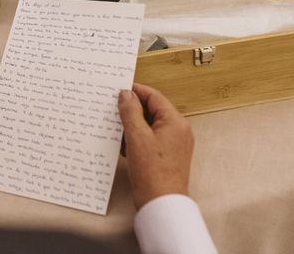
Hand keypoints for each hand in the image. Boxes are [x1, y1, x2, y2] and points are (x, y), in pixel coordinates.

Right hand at [118, 83, 193, 210]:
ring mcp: (175, 144)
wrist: (161, 204)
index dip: (136, 91)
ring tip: (117, 131)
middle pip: (153, 110)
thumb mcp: (136, 137)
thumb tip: (126, 94)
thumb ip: (130, 112)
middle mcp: (179, 130)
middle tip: (114, 110)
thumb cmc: (153, 173)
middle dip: (132, 110)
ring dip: (133, 126)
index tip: (119, 90)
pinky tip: (124, 146)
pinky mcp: (168, 155)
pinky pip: (151, 139)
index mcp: (175, 122)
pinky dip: (138, 139)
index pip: (154, 96)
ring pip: (151, 125)